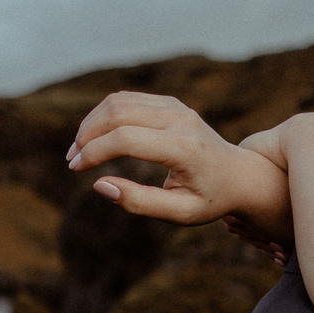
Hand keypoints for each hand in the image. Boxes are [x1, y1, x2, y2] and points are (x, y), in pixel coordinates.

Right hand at [67, 92, 292, 246]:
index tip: (76, 168)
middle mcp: (180, 119)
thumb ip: (140, 202)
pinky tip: (97, 137)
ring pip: (119, 101)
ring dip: (92, 122)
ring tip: (80, 150)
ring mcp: (176, 106)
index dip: (95, 152)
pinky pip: (128, 99)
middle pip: (118, 112)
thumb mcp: (179, 213)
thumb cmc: (211, 199)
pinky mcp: (171, 102)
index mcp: (183, 148)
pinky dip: (105, 115)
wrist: (241, 175)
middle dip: (87, 135)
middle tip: (72, 160)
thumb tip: (100, 186)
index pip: (126, 139)